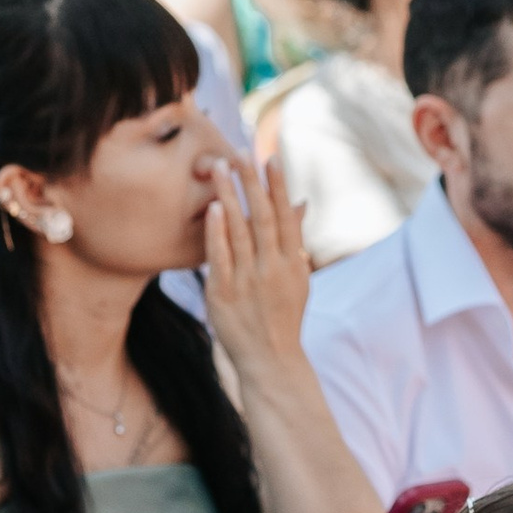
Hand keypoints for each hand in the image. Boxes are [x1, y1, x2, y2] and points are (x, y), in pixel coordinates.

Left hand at [201, 142, 311, 379]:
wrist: (270, 361)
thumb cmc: (283, 315)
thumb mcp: (298, 278)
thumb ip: (295, 238)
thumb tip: (301, 201)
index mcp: (293, 264)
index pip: (286, 217)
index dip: (279, 187)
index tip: (270, 157)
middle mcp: (273, 270)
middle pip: (264, 218)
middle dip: (252, 183)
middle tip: (240, 151)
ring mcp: (248, 282)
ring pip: (239, 232)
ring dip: (230, 197)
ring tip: (220, 168)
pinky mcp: (224, 295)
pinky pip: (220, 258)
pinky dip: (216, 233)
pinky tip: (211, 209)